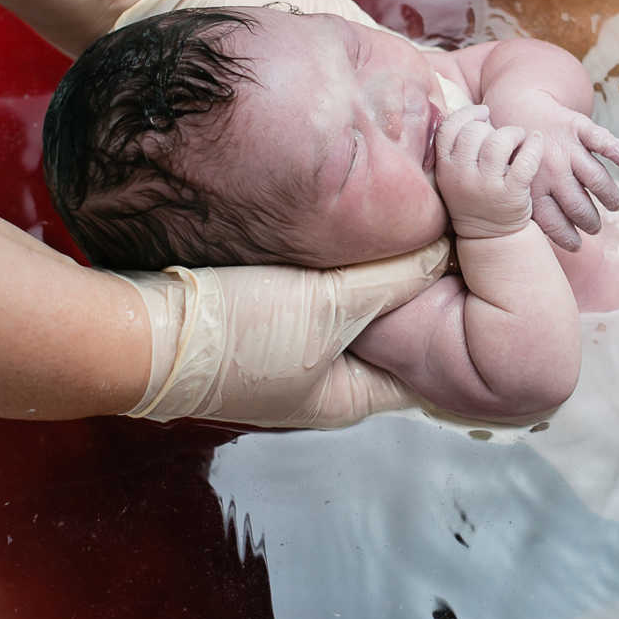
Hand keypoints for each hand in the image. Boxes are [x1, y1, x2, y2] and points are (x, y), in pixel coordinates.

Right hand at [116, 239, 449, 427]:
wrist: (137, 331)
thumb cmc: (232, 337)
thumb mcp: (329, 307)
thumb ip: (391, 279)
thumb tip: (443, 250)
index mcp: (351, 397)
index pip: (428, 362)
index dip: (456, 318)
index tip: (481, 273)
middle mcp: (324, 381)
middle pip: (392, 330)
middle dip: (415, 288)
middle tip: (449, 238)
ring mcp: (290, 351)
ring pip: (352, 304)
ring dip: (372, 270)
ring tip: (408, 221)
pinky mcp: (260, 317)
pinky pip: (316, 287)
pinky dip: (336, 261)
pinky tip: (349, 223)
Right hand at [434, 106, 543, 239]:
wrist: (491, 238)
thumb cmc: (477, 197)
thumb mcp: (456, 176)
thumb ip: (461, 148)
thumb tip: (480, 112)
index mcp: (445, 169)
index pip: (448, 129)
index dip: (467, 114)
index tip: (483, 113)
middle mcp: (462, 177)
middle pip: (475, 131)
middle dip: (492, 126)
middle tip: (504, 134)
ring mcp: (486, 187)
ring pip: (499, 141)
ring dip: (513, 133)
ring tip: (520, 138)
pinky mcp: (511, 195)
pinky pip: (525, 160)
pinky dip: (534, 145)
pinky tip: (537, 141)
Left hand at [482, 90, 618, 249]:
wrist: (516, 105)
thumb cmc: (515, 152)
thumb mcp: (512, 179)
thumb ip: (527, 205)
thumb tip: (540, 241)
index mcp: (532, 186)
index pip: (555, 222)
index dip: (569, 237)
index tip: (577, 245)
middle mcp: (551, 169)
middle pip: (579, 205)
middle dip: (590, 222)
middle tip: (595, 228)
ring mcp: (566, 148)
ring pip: (596, 178)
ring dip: (609, 196)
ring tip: (614, 205)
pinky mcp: (578, 126)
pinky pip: (602, 140)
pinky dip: (617, 151)